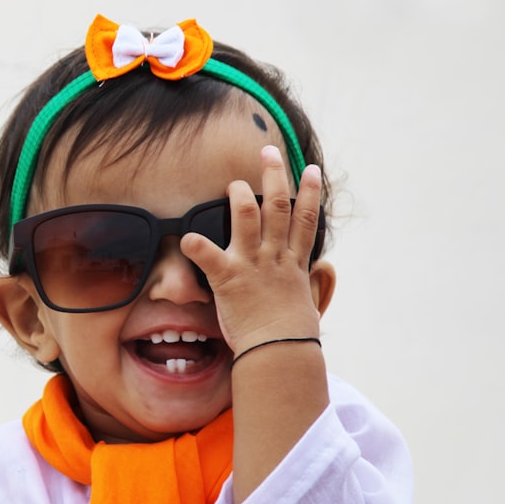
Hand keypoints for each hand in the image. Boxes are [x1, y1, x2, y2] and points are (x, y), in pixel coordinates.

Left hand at [181, 145, 323, 354]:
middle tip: (268, 151)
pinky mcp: (229, 279)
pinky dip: (195, 245)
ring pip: (249, 218)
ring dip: (239, 195)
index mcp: (293, 264)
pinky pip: (208, 256)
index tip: (312, 169)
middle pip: (278, 207)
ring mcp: (252, 265)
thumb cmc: (291, 336)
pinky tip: (183, 236)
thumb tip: (321, 271)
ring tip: (233, 181)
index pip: (306, 220)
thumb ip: (311, 284)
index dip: (310, 193)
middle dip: (274, 176)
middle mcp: (275, 258)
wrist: (280, 352)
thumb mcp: (307, 304)